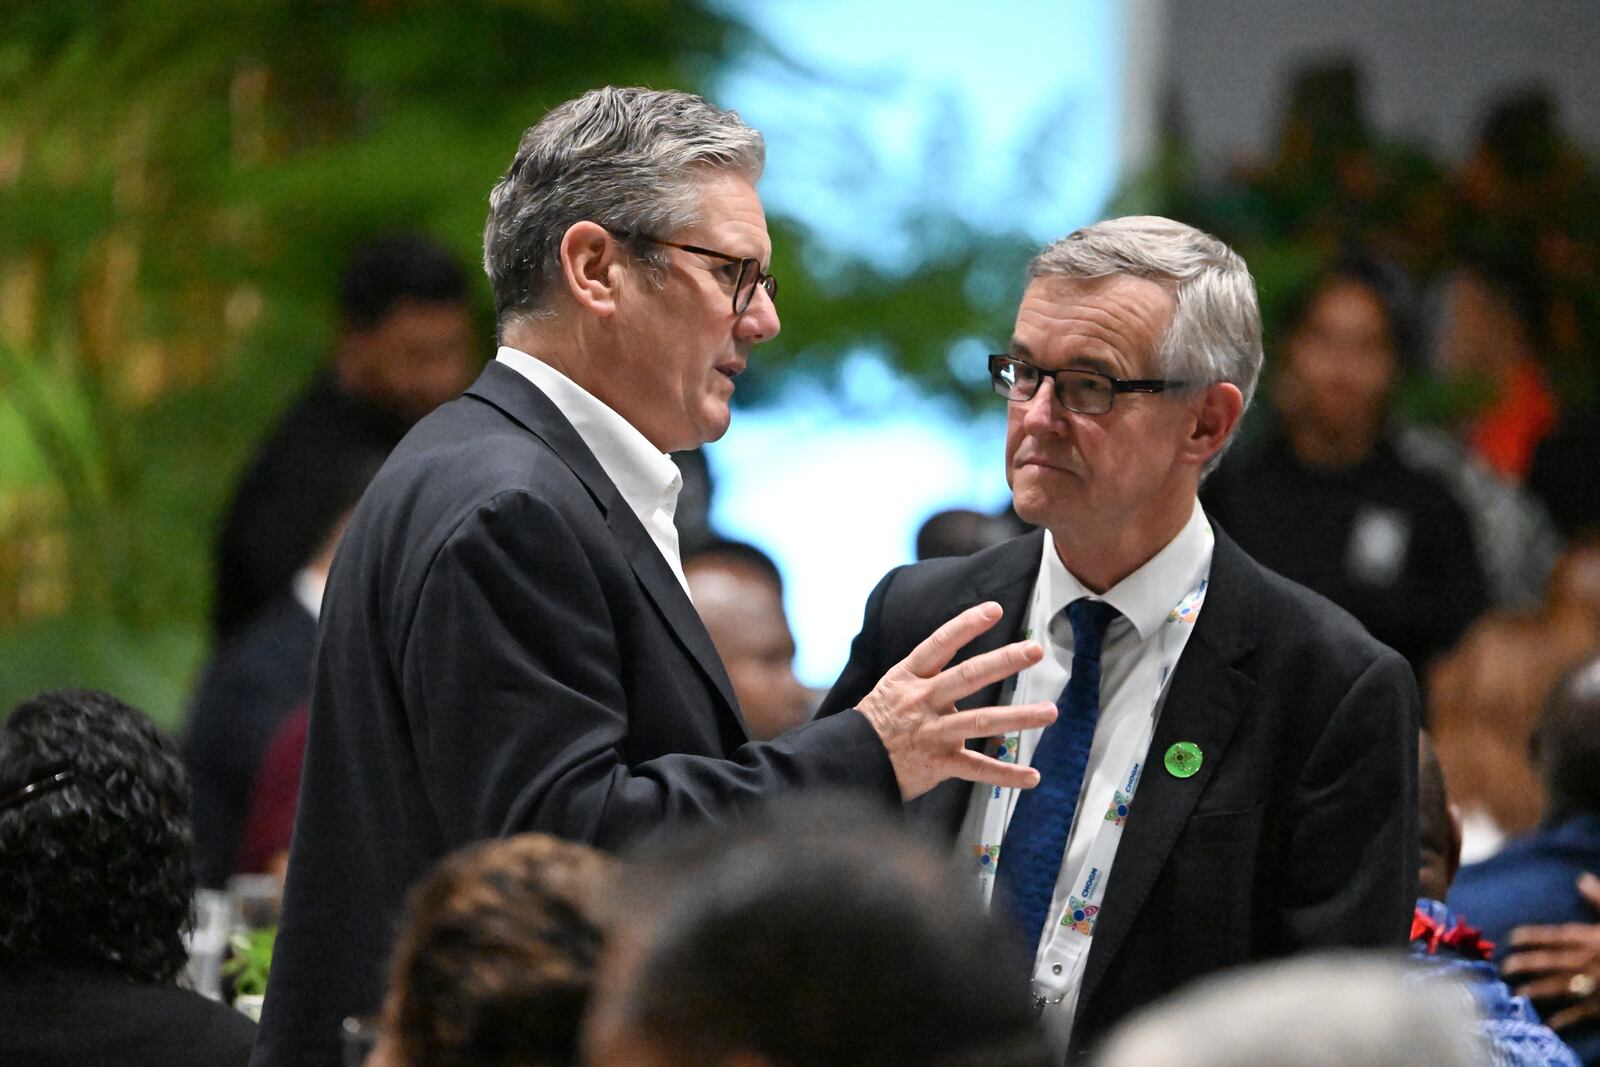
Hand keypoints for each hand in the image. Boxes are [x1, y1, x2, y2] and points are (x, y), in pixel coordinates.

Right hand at [856, 601, 1053, 800]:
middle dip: (1003, 661)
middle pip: (968, 676)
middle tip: (1034, 650)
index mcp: (908, 676)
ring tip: (1049, 712)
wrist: (851, 760)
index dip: (966, 625)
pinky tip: (1032, 776)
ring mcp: (931, 732)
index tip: (994, 609)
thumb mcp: (894, 687)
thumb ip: (930, 678)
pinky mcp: (938, 763)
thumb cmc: (878, 720)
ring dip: (1018, 717)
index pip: (939, 644)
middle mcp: (921, 700)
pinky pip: (977, 768)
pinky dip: (1007, 774)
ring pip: (980, 721)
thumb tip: (973, 672)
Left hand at [1503, 871, 1599, 1030]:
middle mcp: (1587, 961)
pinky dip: (1564, 1021)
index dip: (1530, 936)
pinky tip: (1547, 1026)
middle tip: (1502, 967)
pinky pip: (1580, 1014)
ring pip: (1559, 988)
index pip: (1553, 936)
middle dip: (1524, 964)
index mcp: (1590, 939)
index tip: (1509, 938)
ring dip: (1536, 991)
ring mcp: (1594, 985)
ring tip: (1515, 993)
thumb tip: (1581, 879)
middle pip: (1549, 962)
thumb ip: (1599, 898)